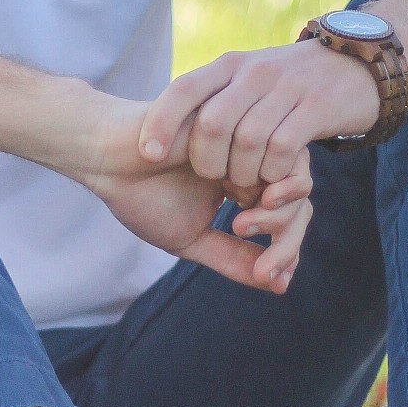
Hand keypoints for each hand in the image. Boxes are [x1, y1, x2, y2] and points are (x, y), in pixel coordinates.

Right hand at [86, 132, 313, 292]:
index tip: (269, 277)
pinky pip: (277, 149)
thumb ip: (233, 259)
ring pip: (295, 176)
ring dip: (278, 212)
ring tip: (240, 225)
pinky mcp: (242, 121)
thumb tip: (279, 285)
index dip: (286, 251)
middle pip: (299, 200)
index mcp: (245, 185)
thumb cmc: (141, 197)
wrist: (107, 160)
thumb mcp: (191, 240)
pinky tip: (238, 198)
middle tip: (263, 264)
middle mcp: (252, 161)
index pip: (287, 218)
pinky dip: (267, 179)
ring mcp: (248, 140)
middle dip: (287, 238)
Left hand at [138, 40, 377, 192]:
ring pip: (248, 141)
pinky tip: (273, 181)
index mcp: (230, 66)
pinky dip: (272, 174)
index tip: (148, 156)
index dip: (161, 123)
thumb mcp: (247, 79)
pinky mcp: (317, 107)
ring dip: (243, 175)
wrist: (356, 66)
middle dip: (208, 162)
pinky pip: (283, 149)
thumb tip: (161, 127)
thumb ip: (212, 98)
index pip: (183, 89)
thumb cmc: (288, 85)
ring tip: (246, 187)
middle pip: (213, 124)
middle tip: (217, 182)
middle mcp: (255, 72)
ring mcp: (287, 88)